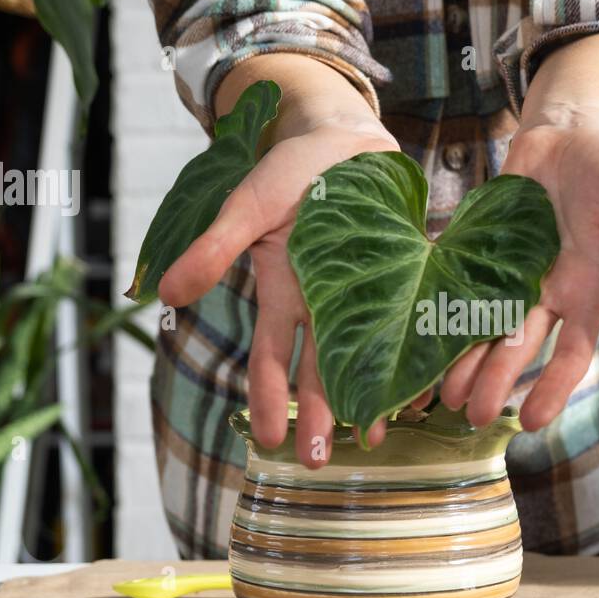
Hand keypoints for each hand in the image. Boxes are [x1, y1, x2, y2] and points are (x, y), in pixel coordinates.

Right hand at [157, 54, 400, 466]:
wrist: (342, 135)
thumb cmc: (288, 170)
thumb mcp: (247, 205)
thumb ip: (214, 249)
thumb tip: (167, 293)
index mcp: (286, 291)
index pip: (271, 356)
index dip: (268, 398)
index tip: (269, 441)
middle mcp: (325, 302)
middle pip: (321, 368)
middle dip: (320, 415)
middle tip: (320, 462)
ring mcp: (366, 291)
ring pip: (367, 354)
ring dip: (370, 395)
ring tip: (377, 439)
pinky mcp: (405, 274)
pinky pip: (414, 319)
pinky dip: (421, 350)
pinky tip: (432, 383)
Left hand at [440, 101, 598, 431]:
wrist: (571, 134)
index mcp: (586, 291)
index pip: (572, 352)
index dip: (553, 386)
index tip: (532, 421)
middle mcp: (545, 291)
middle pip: (517, 345)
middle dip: (494, 380)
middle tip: (470, 416)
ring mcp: (508, 271)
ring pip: (481, 323)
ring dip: (462, 358)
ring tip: (440, 393)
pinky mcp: (479, 248)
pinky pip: (454, 283)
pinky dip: (436, 307)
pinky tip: (414, 333)